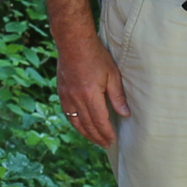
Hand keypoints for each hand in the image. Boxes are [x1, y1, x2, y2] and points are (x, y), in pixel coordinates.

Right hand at [56, 33, 129, 148]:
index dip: (107, 132)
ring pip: (76, 122)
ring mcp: (67, 96)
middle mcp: (77, 99)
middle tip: (106, 144)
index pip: (100, 121)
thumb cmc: (96, 56)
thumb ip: (118, 96)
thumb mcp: (112, 75)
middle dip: (98, 137)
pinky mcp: (62, 92)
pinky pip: (68, 114)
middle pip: (88, 125)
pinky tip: (81, 127)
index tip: (113, 140)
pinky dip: (75, 123)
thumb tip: (125, 114)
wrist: (73, 43)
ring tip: (95, 140)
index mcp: (91, 95)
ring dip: (86, 133)